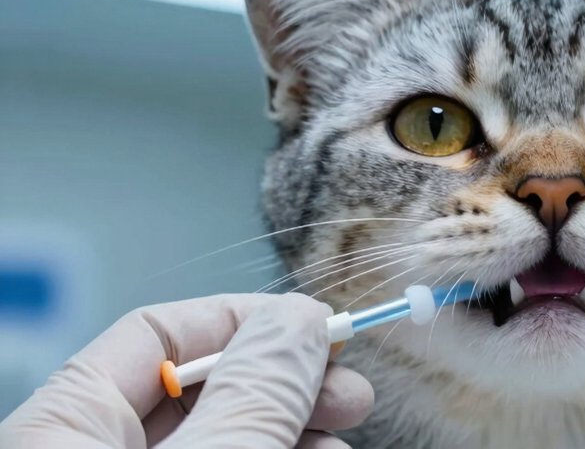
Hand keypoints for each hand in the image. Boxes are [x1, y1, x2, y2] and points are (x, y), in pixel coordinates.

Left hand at [0, 293, 373, 448]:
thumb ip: (252, 396)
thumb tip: (297, 320)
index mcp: (62, 427)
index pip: (158, 333)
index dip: (247, 320)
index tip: (320, 328)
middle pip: (199, 388)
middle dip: (286, 379)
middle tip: (351, 387)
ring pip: (222, 435)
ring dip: (292, 422)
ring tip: (344, 432)